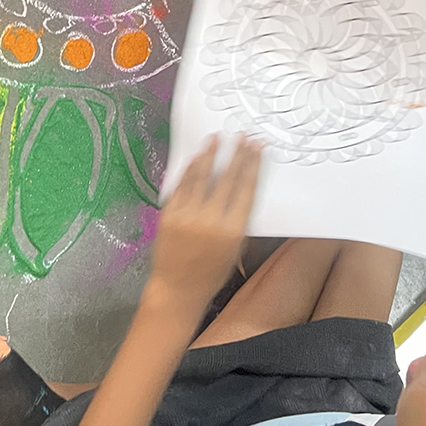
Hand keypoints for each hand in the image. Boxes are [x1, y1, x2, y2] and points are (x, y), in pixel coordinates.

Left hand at [149, 136, 261, 316]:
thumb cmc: (212, 271)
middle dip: (236, 153)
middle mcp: (211, 220)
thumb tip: (244, 185)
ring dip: (210, 154)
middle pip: (227, 177)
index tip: (256, 147)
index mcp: (232, 229)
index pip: (246, 187)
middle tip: (242, 136)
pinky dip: (189, 169)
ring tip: (216, 138)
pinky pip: (181, 186)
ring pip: (201, 176)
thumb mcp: (236, 248)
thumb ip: (239, 218)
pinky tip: (196, 158)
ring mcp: (187, 216)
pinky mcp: (169, 215)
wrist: (178, 289)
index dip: (252, 164)